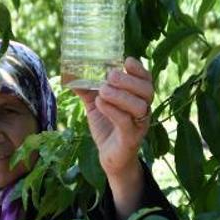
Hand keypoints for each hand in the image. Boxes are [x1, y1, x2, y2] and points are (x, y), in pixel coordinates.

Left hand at [73, 57, 153, 177]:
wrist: (111, 158)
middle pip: (147, 90)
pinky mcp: (131, 138)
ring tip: (103, 90)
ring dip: (121, 95)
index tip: (126, 60)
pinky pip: (126, 122)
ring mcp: (139, 125)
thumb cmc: (107, 128)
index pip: (146, 79)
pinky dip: (113, 110)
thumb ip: (88, 90)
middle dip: (129, 80)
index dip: (139, 69)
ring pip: (139, 106)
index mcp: (138, 98)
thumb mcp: (96, 106)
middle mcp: (143, 110)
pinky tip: (100, 103)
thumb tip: (72, 75)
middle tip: (110, 75)